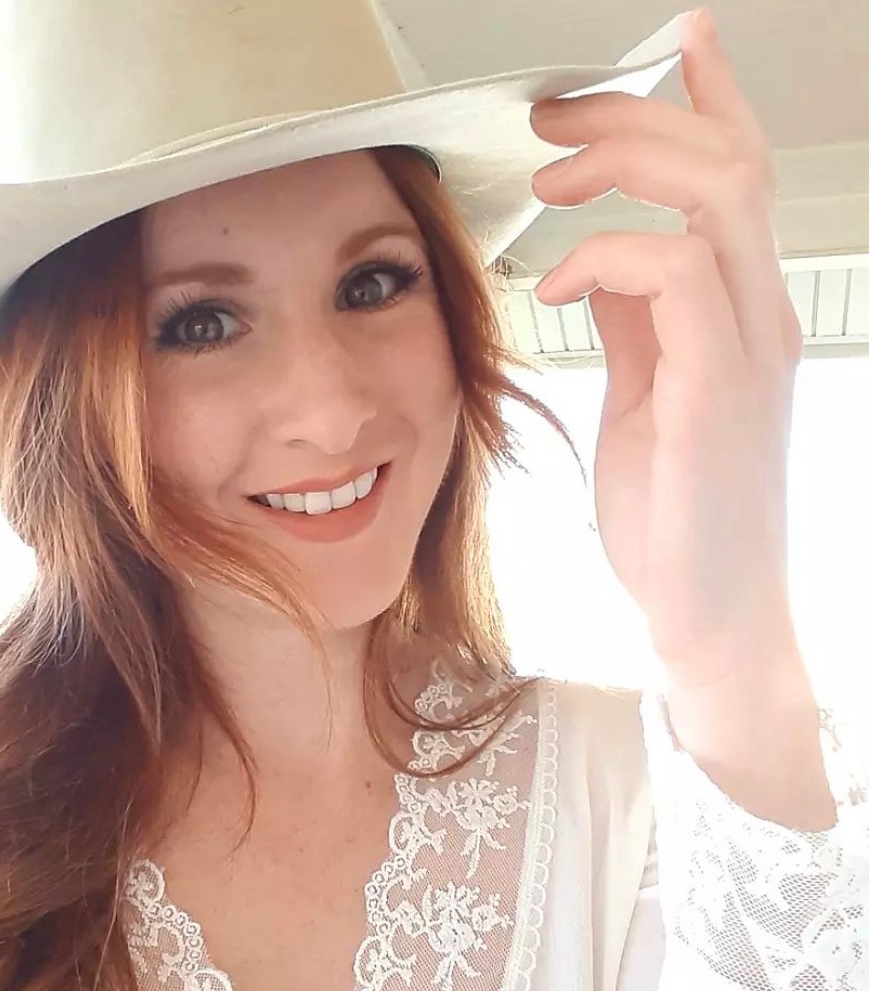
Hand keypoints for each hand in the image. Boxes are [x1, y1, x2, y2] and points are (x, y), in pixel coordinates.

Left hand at [527, 7, 804, 689]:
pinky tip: (555, 285)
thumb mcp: (645, 400)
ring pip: (716, 196)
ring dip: (623, 166)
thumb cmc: (675, 520)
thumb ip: (634, 328)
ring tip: (550, 183)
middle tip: (552, 123)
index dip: (708, 101)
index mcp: (739, 316)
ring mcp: (748, 350)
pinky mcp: (717, 390)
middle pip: (727, 162)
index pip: (736, 179)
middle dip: (635, 119)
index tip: (671, 47)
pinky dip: (605, 258)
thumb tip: (603, 265)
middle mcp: (758, 318)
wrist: (707, 615)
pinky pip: (676, 275)